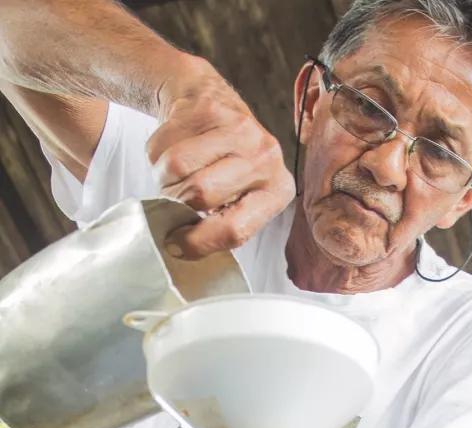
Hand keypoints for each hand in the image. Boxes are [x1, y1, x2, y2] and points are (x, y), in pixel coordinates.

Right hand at [148, 57, 294, 257]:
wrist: (209, 100)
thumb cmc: (224, 165)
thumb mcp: (237, 202)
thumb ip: (220, 227)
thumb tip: (178, 247)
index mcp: (278, 191)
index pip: (235, 228)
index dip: (198, 242)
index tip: (176, 244)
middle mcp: (266, 157)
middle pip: (201, 194)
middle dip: (177, 203)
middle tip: (174, 200)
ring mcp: (240, 127)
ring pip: (177, 166)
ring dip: (163, 178)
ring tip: (174, 175)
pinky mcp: (209, 106)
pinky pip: (165, 142)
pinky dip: (157, 154)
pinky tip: (172, 147)